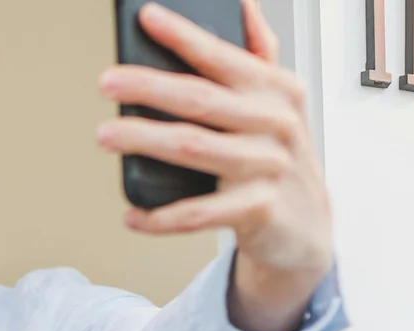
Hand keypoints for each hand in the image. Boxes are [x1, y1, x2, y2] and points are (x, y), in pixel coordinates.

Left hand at [97, 0, 332, 330]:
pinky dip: (161, 216)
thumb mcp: (279, 103)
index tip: (147, 18)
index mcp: (276, 90)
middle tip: (108, 82)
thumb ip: (258, 55)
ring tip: (106, 134)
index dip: (184, 36)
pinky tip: (133, 213)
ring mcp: (267, 168)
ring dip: (144, 140)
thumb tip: (243, 6)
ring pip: (193, 148)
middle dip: (149, 87)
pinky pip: (198, 214)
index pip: (222, 57)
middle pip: (200, 99)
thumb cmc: (279, 157)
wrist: (307, 226)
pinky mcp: (258, 210)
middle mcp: (275, 124)